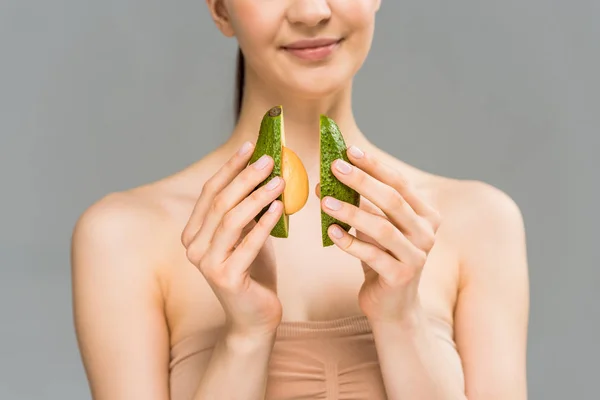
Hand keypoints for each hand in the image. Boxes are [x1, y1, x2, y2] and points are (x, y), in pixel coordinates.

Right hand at [181, 141, 285, 336]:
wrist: (254, 317)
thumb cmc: (252, 272)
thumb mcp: (246, 235)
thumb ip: (246, 210)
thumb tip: (264, 171)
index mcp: (193, 233)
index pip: (209, 192)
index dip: (230, 167)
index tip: (250, 146)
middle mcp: (193, 247)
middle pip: (220, 202)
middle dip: (245, 177)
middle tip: (269, 159)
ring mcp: (207, 264)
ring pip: (231, 220)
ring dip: (257, 196)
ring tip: (279, 180)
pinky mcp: (226, 278)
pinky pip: (248, 243)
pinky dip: (265, 223)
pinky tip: (280, 206)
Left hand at [319, 146, 441, 324]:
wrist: (393, 305)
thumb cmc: (383, 258)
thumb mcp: (376, 228)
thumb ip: (363, 204)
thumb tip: (329, 177)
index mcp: (426, 215)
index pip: (400, 182)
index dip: (374, 165)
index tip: (348, 150)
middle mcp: (427, 233)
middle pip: (393, 200)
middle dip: (362, 180)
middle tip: (334, 167)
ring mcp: (417, 257)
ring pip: (382, 228)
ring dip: (351, 212)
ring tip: (324, 201)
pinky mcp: (400, 277)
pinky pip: (372, 256)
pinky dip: (350, 243)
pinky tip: (331, 232)